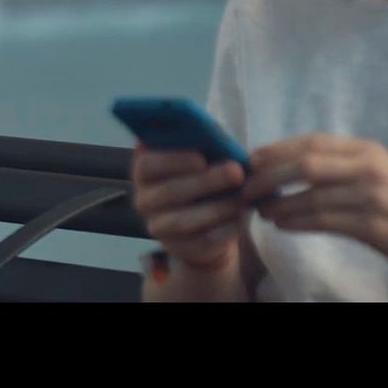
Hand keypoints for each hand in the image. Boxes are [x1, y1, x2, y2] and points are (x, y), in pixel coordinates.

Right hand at [131, 143, 248, 271]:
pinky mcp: (180, 248)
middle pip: (169, 192)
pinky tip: (240, 217)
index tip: (201, 159)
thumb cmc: (203, 179)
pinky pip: (203, 240)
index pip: (147, 165)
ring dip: (218, 206)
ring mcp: (158, 226)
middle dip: (206, 181)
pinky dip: (225, 228)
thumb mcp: (201, 159)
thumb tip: (223, 139)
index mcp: (145, 171)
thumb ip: (206, 148)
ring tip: (243, 197)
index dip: (172, 161)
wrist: (206, 222)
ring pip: (185, 219)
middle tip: (236, 172)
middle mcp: (144, 199)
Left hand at [247, 133, 387, 264]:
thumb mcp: (373, 166)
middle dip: (269, 177)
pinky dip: (297, 223)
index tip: (250, 160)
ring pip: (311, 198)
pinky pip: (324, 222)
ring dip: (279, 205)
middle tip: (247, 189)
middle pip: (305, 166)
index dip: (276, 150)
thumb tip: (280, 161)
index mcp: (364, 150)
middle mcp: (367, 169)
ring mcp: (371, 198)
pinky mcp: (372, 226)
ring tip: (261, 210)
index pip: (311, 142)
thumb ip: (335, 161)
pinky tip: (282, 224)